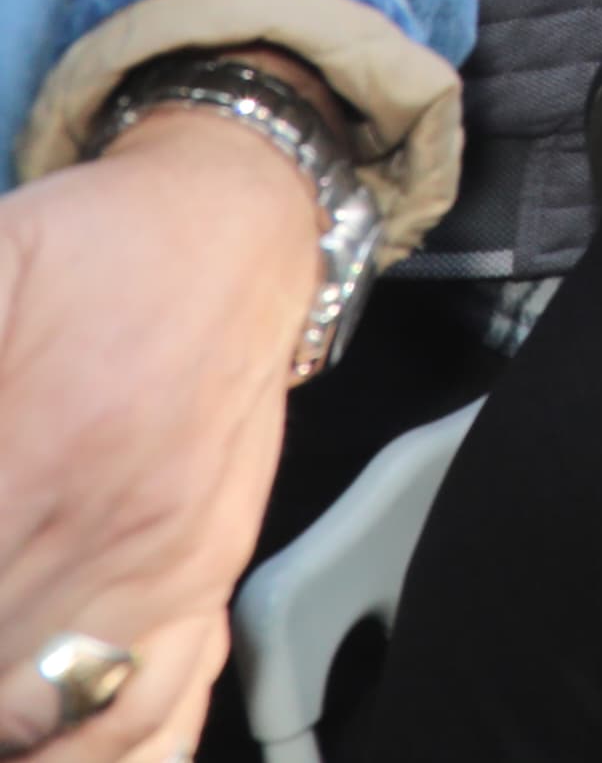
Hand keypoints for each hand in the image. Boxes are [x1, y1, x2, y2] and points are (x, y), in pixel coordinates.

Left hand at [0, 110, 325, 761]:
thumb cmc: (94, 252)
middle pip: (13, 678)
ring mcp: (170, 572)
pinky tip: (48, 745)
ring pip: (74, 721)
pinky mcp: (207, 583)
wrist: (238, 231)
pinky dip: (103, 755)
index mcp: (46, 455)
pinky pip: (163, 714)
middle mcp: (115, 535)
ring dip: (20, 737)